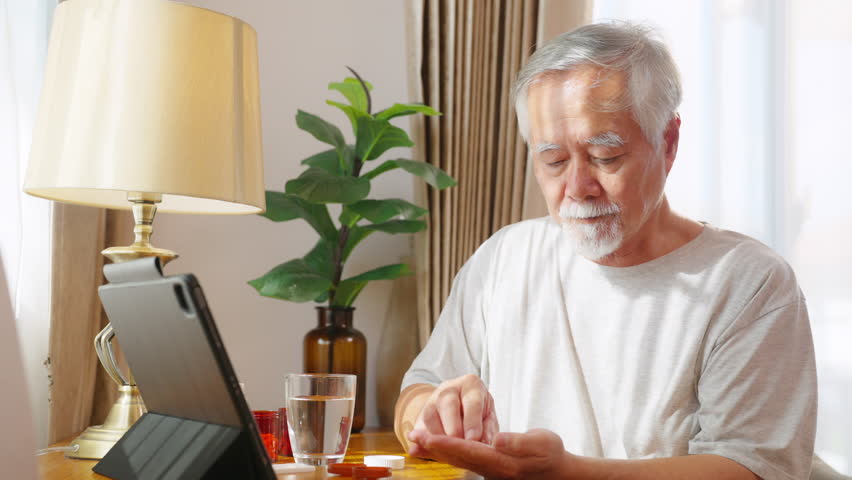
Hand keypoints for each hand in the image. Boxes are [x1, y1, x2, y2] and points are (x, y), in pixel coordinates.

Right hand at [408, 374, 497, 448]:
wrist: (459, 406)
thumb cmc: (478, 411)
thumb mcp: (489, 416)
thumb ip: (488, 429)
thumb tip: (485, 443)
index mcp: (470, 385)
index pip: (472, 401)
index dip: (472, 421)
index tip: (473, 439)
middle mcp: (449, 389)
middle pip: (447, 403)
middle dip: (452, 427)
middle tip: (459, 445)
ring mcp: (431, 401)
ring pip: (429, 415)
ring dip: (438, 436)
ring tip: (448, 452)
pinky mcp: (419, 416)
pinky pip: (418, 429)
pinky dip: (422, 442)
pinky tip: (426, 451)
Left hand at [408, 428, 571, 479]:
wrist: (558, 473)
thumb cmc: (551, 456)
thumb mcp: (542, 444)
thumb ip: (519, 443)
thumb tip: (497, 439)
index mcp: (502, 462)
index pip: (468, 451)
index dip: (446, 443)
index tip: (427, 436)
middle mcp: (491, 469)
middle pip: (457, 457)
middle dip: (434, 447)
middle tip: (413, 436)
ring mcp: (489, 470)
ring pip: (458, 460)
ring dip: (437, 450)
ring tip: (418, 440)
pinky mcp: (488, 468)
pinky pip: (463, 460)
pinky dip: (448, 452)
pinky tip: (437, 446)